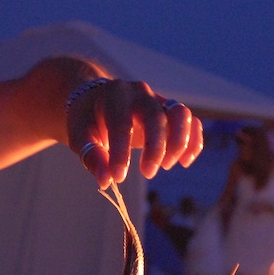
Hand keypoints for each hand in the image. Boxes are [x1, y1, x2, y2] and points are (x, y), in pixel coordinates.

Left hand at [67, 79, 202, 187]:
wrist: (97, 100)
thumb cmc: (88, 120)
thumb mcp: (80, 136)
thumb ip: (91, 157)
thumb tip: (106, 181)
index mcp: (114, 96)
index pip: (121, 124)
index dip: (120, 153)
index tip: (117, 177)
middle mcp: (140, 93)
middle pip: (156, 116)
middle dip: (155, 148)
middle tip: (148, 173)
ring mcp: (159, 100)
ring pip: (180, 114)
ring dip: (179, 142)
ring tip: (167, 166)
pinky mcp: (171, 111)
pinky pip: (191, 122)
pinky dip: (193, 141)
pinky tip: (184, 161)